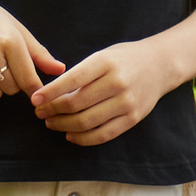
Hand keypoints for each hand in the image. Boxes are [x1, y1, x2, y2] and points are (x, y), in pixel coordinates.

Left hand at [32, 37, 183, 146]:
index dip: (50, 93)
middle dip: (53, 111)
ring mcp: (126, 103)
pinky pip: (102, 135)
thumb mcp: (102, 56)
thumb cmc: (125, 59)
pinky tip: (69, 135)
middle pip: (76, 104)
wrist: (161, 65)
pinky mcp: (132, 119)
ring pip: (86, 122)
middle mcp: (117, 83)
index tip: (34, 100)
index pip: (72, 80)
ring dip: (63, 126)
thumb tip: (51, 94)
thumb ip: (81, 73)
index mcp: (106, 63)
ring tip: (51, 123)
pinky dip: (82, 139)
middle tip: (40, 113)